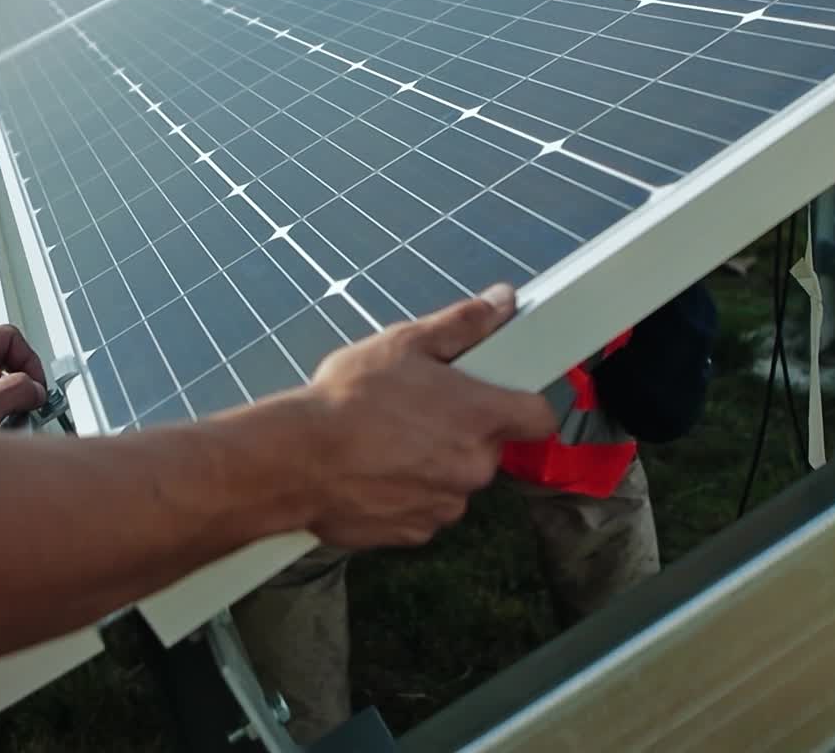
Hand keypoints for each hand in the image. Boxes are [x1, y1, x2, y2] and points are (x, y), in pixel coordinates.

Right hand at [284, 283, 555, 548]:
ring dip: (435, 463)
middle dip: (464, 430)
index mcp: (480, 416)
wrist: (295, 459)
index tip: (504, 395)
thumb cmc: (349, 397)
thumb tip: (502, 301)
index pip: (539, 416)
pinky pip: (426, 508)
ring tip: (390, 438)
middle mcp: (473, 466)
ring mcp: (446, 504)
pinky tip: (376, 469)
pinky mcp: (416, 532)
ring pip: (455, 479)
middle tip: (421, 408)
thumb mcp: (407, 342)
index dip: (524, 404)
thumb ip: (464, 324)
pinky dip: (408, 492)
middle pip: (489, 446)